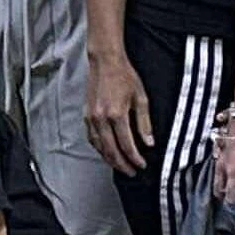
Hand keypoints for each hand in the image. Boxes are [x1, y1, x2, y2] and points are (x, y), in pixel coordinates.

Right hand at [84, 42, 152, 175]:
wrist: (105, 62)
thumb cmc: (124, 75)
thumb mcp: (141, 98)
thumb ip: (144, 122)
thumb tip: (149, 142)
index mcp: (116, 114)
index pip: (126, 144)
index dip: (135, 158)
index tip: (142, 165)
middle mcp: (101, 119)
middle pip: (111, 150)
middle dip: (122, 164)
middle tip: (132, 172)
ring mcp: (91, 118)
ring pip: (99, 147)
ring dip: (110, 159)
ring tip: (121, 165)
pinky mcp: (86, 115)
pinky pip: (92, 138)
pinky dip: (99, 148)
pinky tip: (107, 151)